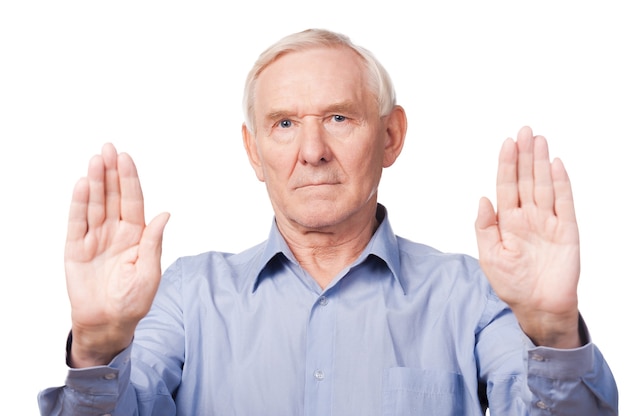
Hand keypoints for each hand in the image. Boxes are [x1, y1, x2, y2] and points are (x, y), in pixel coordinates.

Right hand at [65, 143, 168, 366]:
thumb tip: (165, 214)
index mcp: (136, 234)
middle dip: (111, 172)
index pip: (132, 201)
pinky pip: (77, 222)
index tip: (126, 157)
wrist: (108, 323)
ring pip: (94, 204)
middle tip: (108, 148)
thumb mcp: (149, 272)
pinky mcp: (76, 248)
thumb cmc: (133, 300)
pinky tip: (82, 185)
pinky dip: (79, 204)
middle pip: (112, 196)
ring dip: (95, 182)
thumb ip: (153, 242)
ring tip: (95, 160)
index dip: (129, 179)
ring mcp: (95, 238)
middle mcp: (115, 231)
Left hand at [475, 126, 580, 347]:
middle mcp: (528, 217)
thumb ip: (484, 227)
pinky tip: (556, 165)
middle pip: (526, 179)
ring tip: (539, 140)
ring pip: (545, 185)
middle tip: (525, 131)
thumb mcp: (489, 256)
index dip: (507, 164)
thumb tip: (482, 199)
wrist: (538, 307)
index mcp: (508, 221)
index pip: (506, 185)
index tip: (507, 143)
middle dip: (525, 155)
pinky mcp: (567, 231)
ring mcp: (548, 222)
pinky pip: (565, 203)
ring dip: (542, 163)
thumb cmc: (511, 284)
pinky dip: (561, 184)